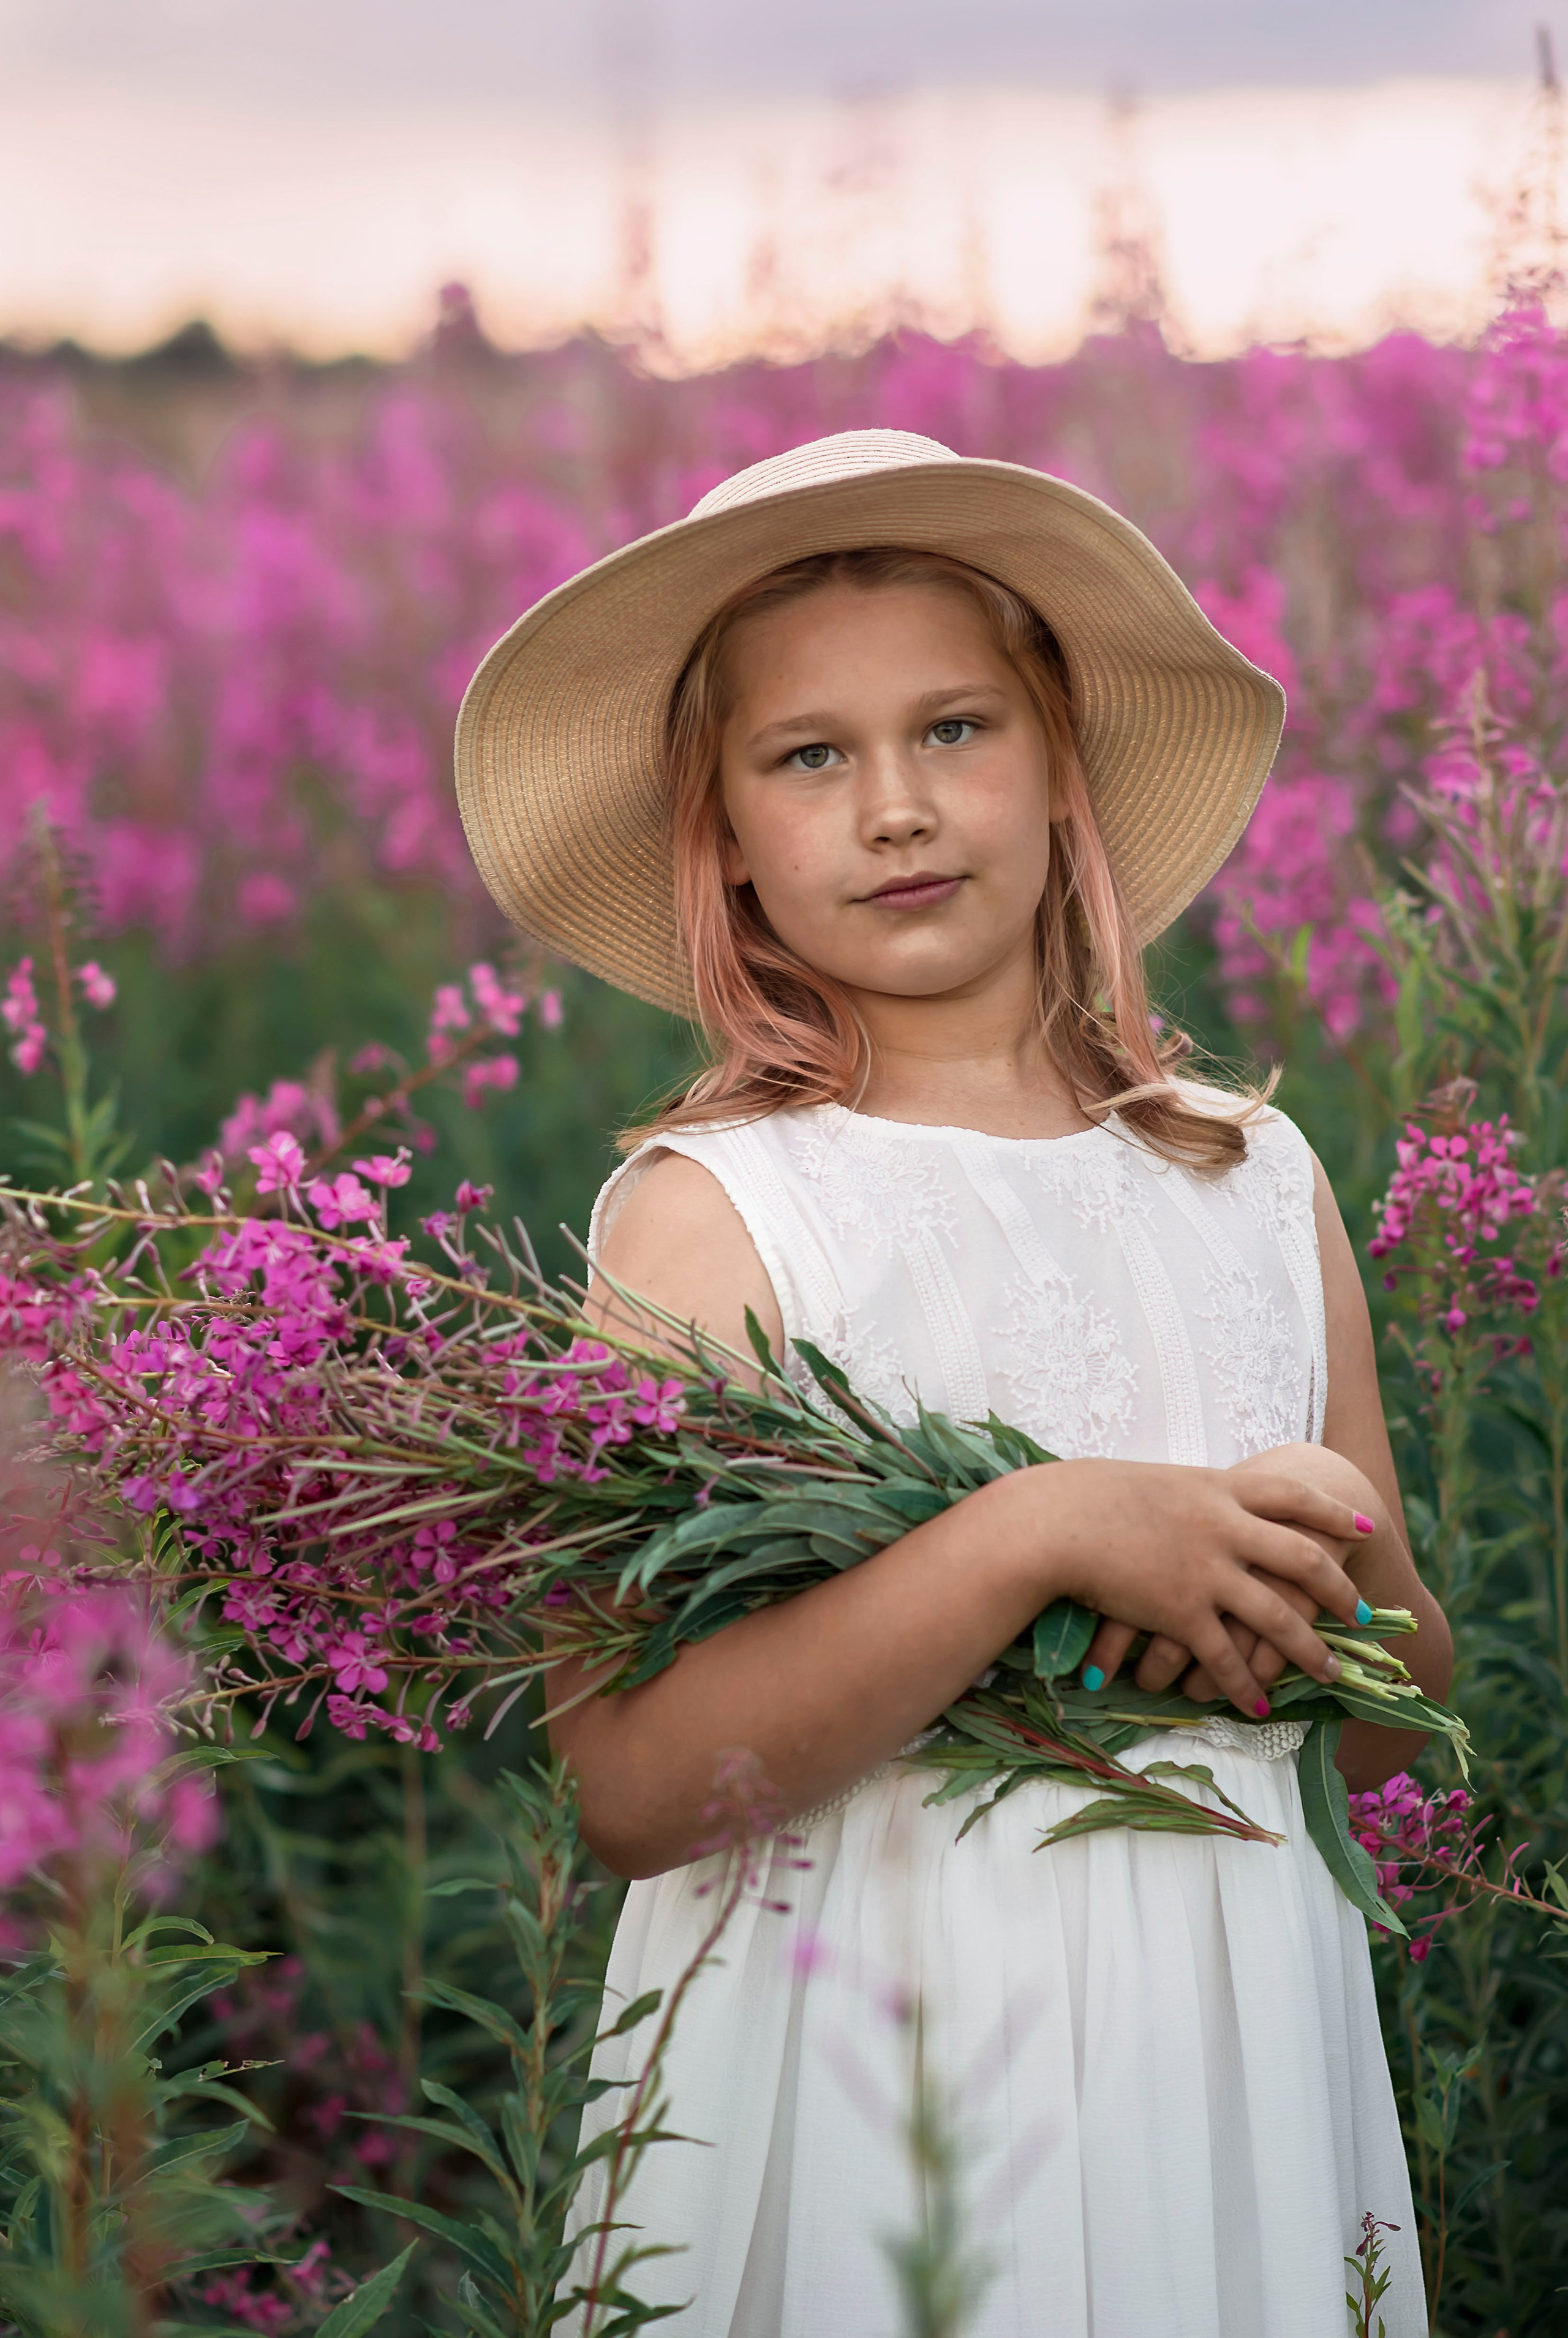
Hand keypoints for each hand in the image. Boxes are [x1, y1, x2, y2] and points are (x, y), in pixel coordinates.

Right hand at [991, 1452, 1373, 1716]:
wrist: (1057, 1520)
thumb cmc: (1091, 1496)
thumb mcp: (1155, 1482)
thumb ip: (1190, 1497)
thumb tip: (1202, 1504)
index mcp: (1218, 1489)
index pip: (1292, 1495)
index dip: (1332, 1513)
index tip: (1362, 1529)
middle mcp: (1224, 1528)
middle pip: (1302, 1558)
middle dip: (1338, 1589)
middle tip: (1361, 1612)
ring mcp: (1208, 1572)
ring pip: (1277, 1618)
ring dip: (1309, 1649)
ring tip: (1331, 1672)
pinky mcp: (1182, 1612)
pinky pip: (1224, 1657)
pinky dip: (1244, 1684)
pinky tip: (1258, 1704)